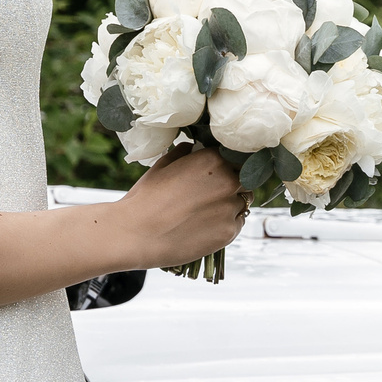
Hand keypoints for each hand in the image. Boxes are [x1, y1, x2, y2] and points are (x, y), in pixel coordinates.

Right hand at [119, 146, 247, 268]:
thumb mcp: (163, 166)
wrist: (136, 233)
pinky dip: (227, 224)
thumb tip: (193, 148)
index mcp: (213, 159)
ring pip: (243, 203)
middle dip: (233, 185)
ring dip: (231, 205)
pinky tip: (207, 227)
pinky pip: (237, 224)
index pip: (237, 158)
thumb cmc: (145, 198)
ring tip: (208, 213)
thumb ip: (184, 154)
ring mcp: (230, 207)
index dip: (230, 166)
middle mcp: (228, 180)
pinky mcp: (229, 232)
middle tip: (214, 195)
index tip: (221, 174)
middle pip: (245, 180)